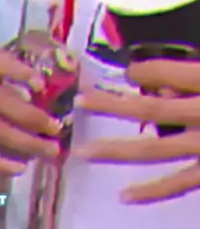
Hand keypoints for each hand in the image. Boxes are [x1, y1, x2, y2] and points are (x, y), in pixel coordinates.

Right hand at [0, 47, 61, 174]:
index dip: (18, 72)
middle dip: (31, 116)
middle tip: (56, 126)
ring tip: (52, 149)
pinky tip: (22, 167)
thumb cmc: (6, 68)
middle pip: (0, 101)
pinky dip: (0, 162)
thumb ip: (43, 62)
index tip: (41, 85)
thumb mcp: (21, 56)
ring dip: (25, 142)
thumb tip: (76, 71)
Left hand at [75, 58, 199, 202]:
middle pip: (148, 109)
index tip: (130, 72)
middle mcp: (199, 115)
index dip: (142, 71)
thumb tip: (158, 87)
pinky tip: (123, 195)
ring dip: (116, 150)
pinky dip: (150, 192)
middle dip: (112, 106)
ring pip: (154, 150)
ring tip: (83, 151)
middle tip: (79, 101)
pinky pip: (178, 184)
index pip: (165, 72)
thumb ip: (188, 76)